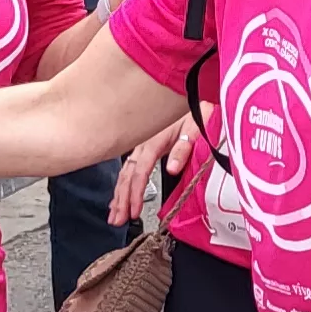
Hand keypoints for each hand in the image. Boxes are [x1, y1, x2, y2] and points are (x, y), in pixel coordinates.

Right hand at [109, 110, 203, 227]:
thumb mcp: (194, 128)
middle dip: (121, 199)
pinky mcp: (143, 145)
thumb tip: (171, 169)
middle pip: (128, 176)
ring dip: (118, 194)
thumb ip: (183, 149)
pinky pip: (128, 167)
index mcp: (154, 141)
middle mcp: (143, 144)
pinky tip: (118, 195)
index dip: (135, 194)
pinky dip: (122, 184)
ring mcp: (141, 144)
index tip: (133, 211)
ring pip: (125, 173)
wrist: (193, 91)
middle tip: (117, 220)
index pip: (140, 173)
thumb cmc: (196, 110)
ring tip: (114, 214)